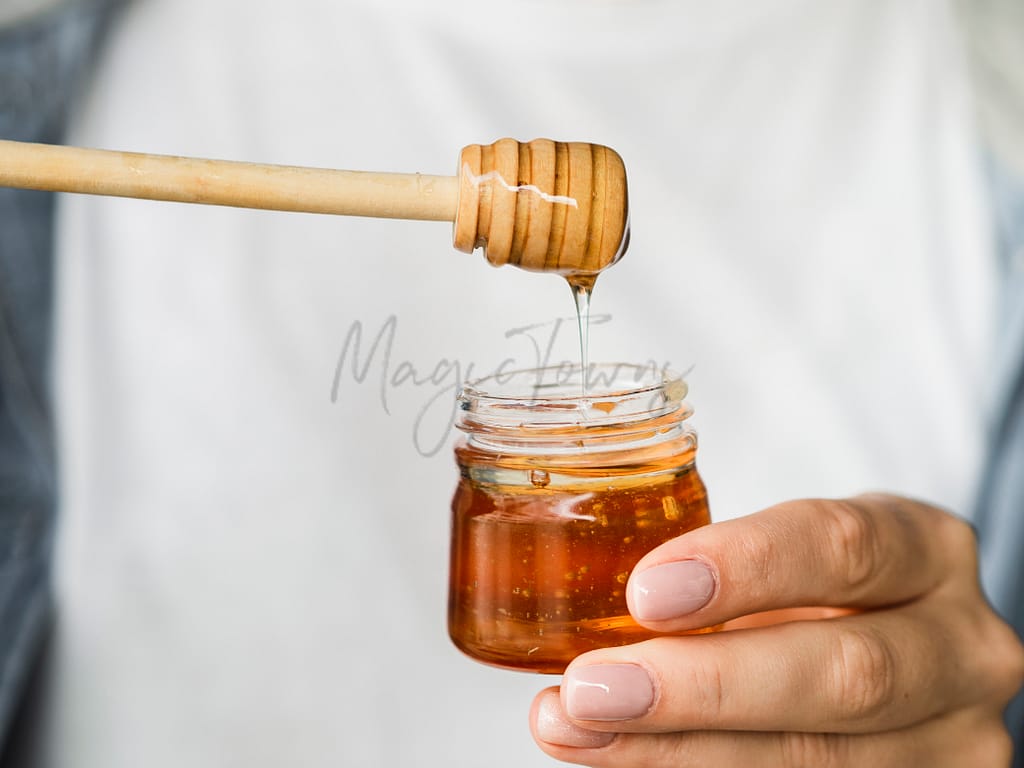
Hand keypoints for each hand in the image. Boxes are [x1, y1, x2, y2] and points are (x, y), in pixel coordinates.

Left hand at [529, 494, 1023, 765]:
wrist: (895, 652)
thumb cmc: (820, 593)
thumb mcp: (794, 561)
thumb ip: (724, 577)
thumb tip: (586, 604)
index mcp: (925, 550)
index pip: (844, 547)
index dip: (745, 567)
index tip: (645, 592)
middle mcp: (962, 647)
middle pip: (846, 674)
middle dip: (703, 686)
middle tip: (591, 688)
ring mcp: (955, 739)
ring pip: (820, 763)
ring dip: (680, 751)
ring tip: (576, 729)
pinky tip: (626, 758)